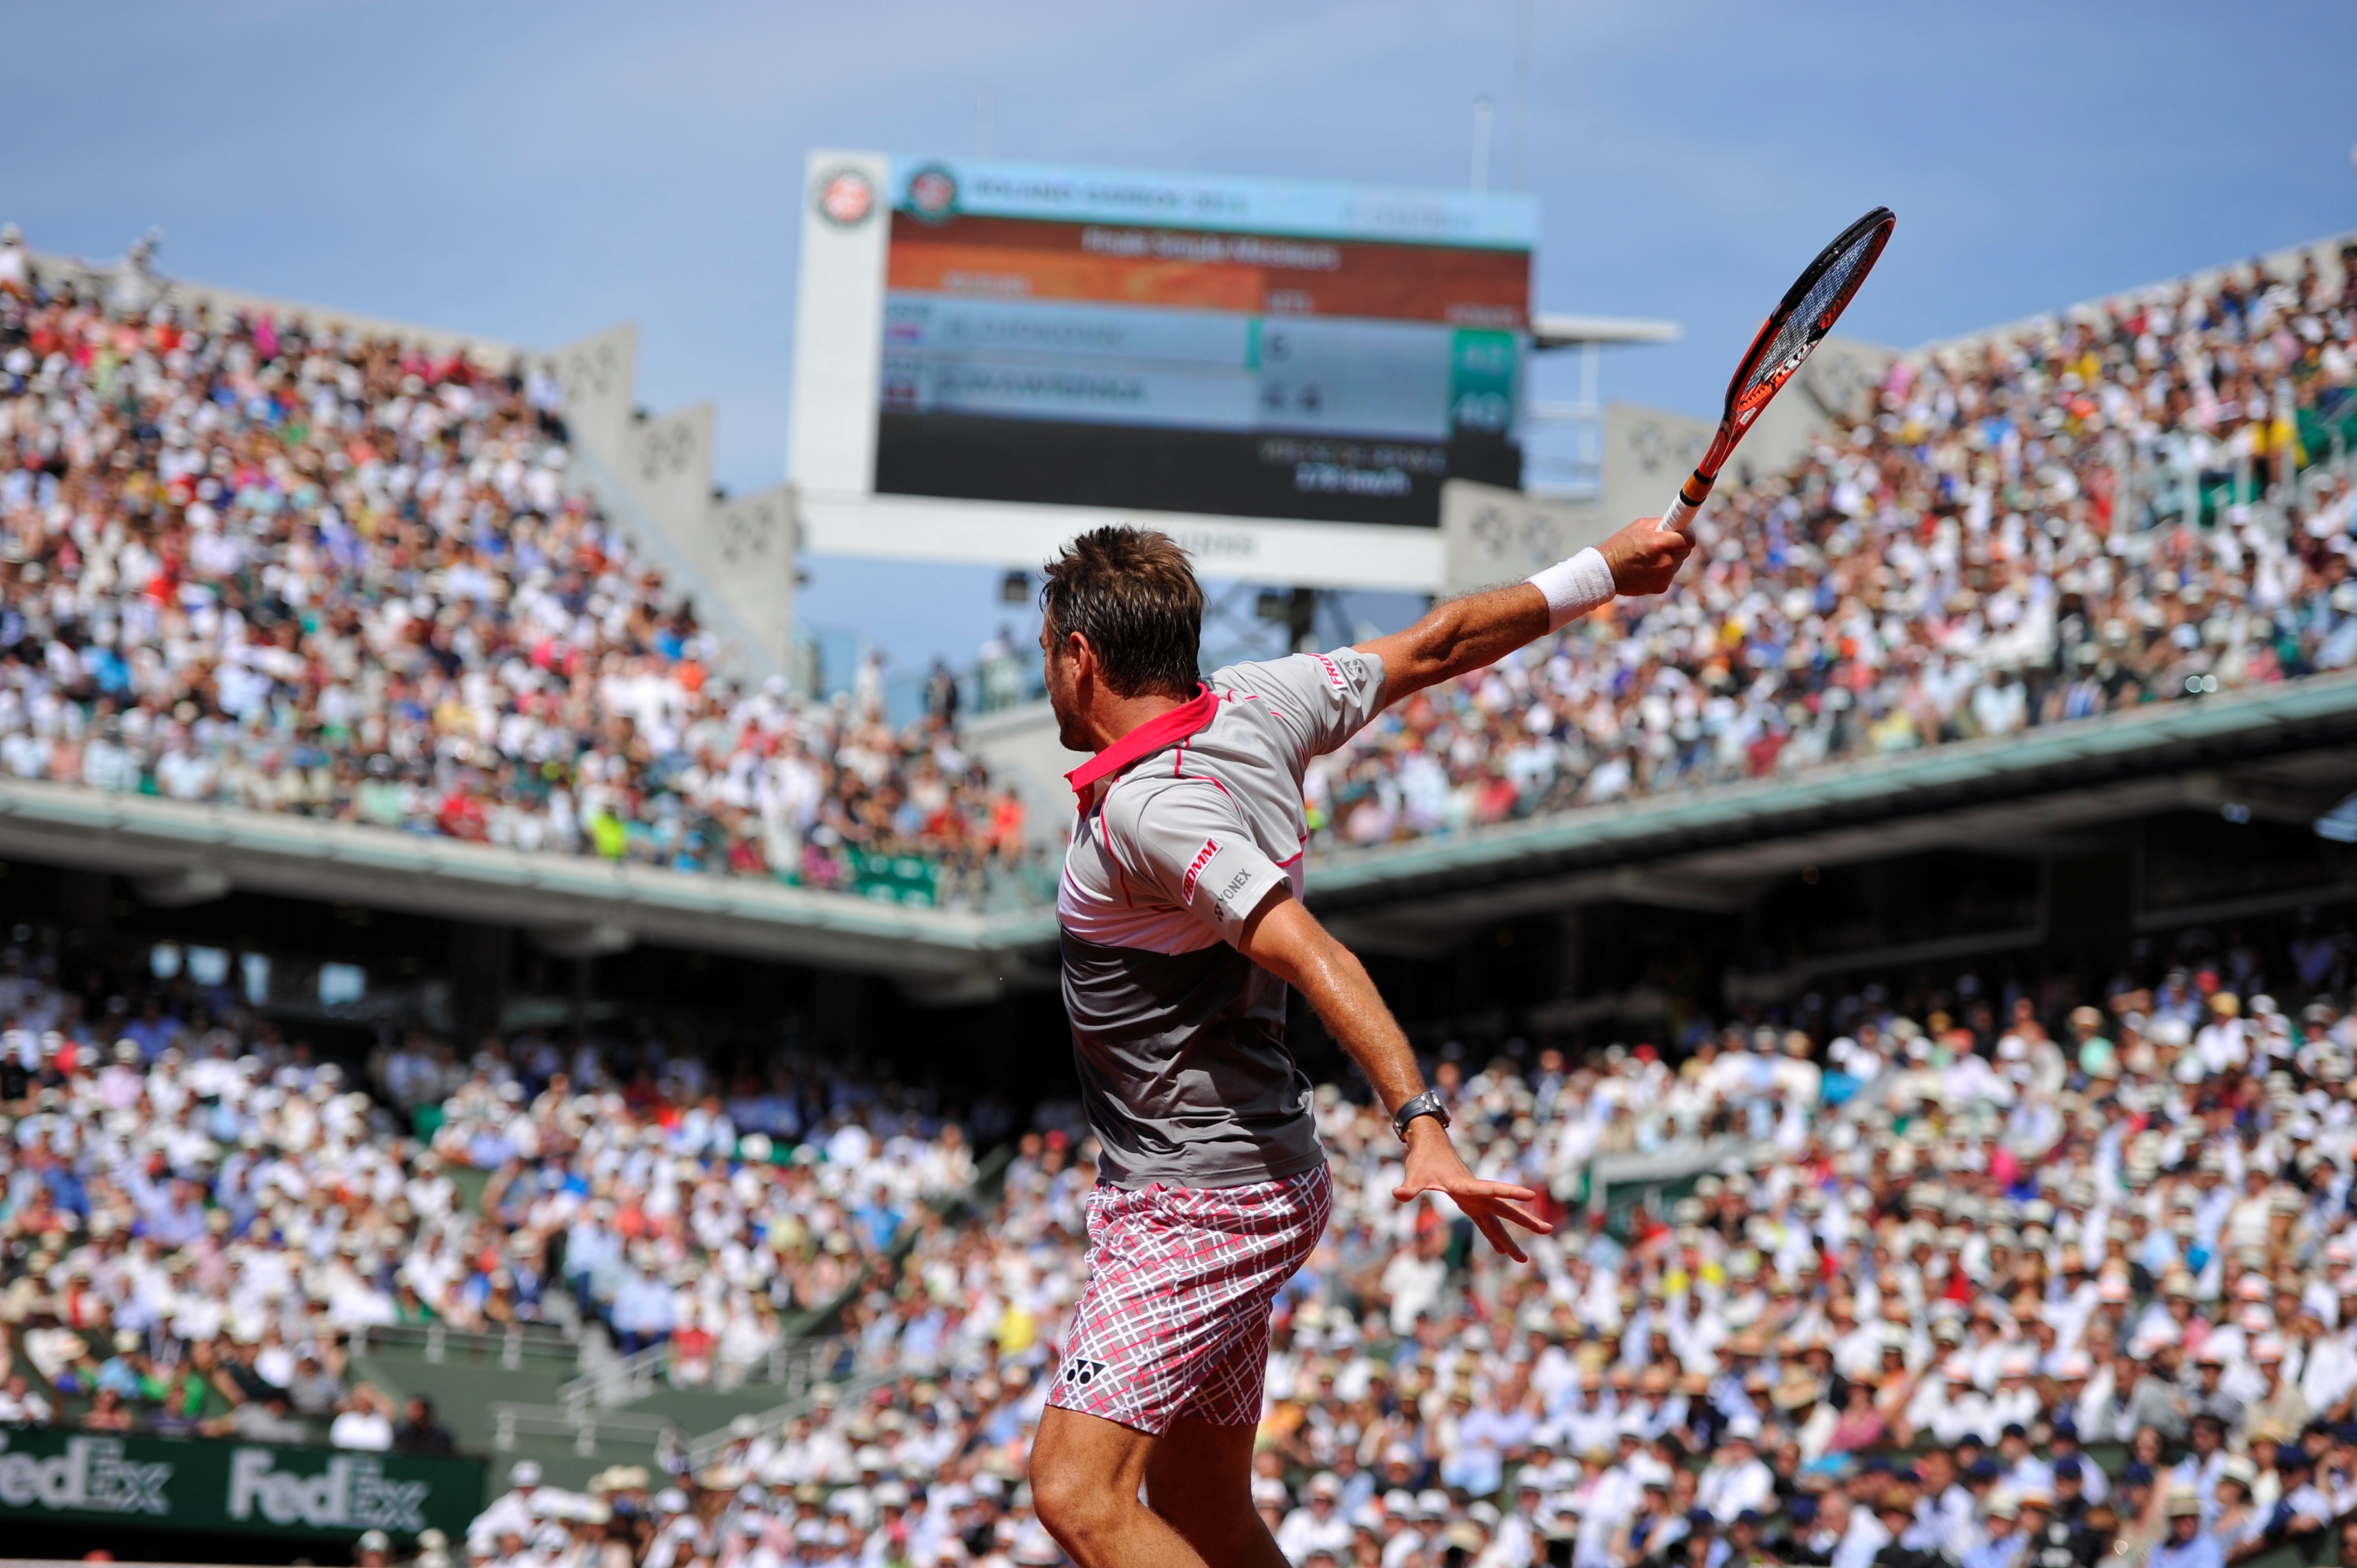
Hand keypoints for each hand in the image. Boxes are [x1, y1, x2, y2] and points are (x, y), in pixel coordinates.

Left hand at [1391, 1117, 1553, 1262]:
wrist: (1430, 1146)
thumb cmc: (1423, 1159)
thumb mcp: (1415, 1174)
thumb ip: (1409, 1186)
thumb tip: (1399, 1195)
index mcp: (1466, 1184)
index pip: (1491, 1189)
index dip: (1510, 1192)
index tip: (1531, 1195)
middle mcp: (1476, 1193)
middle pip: (1504, 1209)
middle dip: (1525, 1221)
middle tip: (1548, 1230)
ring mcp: (1475, 1199)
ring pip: (1497, 1221)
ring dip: (1510, 1239)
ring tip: (1523, 1260)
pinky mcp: (1470, 1203)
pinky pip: (1485, 1223)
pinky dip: (1493, 1237)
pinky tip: (1500, 1249)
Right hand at [1599, 517, 1695, 595]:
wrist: (1605, 572)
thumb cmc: (1620, 546)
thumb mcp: (1639, 526)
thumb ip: (1661, 524)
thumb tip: (1676, 523)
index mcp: (1660, 544)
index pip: (1689, 539)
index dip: (1686, 535)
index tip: (1683, 533)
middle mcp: (1665, 562)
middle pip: (1685, 551)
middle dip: (1677, 546)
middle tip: (1663, 544)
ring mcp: (1664, 576)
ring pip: (1678, 563)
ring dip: (1670, 559)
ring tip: (1650, 558)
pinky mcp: (1661, 587)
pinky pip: (1669, 575)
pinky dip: (1663, 571)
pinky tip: (1648, 569)